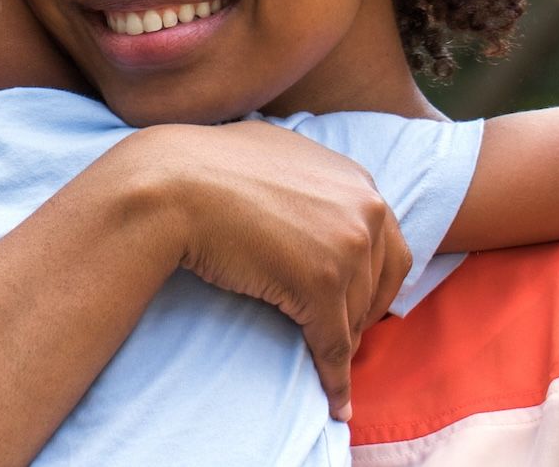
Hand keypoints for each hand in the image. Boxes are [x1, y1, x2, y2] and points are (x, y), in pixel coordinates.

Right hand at [115, 121, 410, 419]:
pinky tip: (335, 403)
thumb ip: (309, 175)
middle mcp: (364, 208)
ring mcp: (347, 246)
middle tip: (337, 334)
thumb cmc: (204, 166)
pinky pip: (334, 345)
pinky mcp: (321, 285)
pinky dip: (336, 380)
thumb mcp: (275, 154)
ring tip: (324, 363)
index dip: (372, 281)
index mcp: (356, 179)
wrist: (170, 183)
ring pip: (356, 316)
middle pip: (380, 283)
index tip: (354, 302)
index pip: (388, 244)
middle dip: (361, 313)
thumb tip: (309, 190)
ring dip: (341, 344)